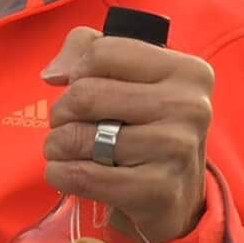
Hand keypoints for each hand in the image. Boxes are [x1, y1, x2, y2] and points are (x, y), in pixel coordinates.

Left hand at [41, 26, 213, 242]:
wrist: (177, 195)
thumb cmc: (145, 124)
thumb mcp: (128, 74)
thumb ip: (86, 47)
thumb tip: (54, 74)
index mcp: (186, 71)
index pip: (102, 53)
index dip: (78, 71)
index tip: (83, 88)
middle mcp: (190, 107)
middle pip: (85, 94)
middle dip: (60, 111)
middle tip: (65, 124)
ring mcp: (176, 150)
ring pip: (78, 136)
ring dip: (57, 145)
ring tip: (65, 149)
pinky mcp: (158, 191)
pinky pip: (82, 176)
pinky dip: (60, 174)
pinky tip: (66, 173)